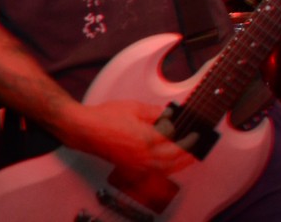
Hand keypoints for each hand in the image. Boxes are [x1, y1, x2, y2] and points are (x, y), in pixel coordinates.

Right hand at [62, 100, 195, 176]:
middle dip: (188, 152)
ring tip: (188, 156)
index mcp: (146, 139)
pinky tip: (168, 165)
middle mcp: (142, 156)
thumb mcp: (135, 107)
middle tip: (196, 144)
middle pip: (173, 159)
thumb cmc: (105, 117)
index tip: (196, 132)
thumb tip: (170, 115)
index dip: (187, 136)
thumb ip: (156, 112)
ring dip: (178, 164)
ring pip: (164, 170)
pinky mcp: (128, 167)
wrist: (84, 129)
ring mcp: (135, 164)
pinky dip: (164, 170)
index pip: (174, 140)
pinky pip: (151, 173)